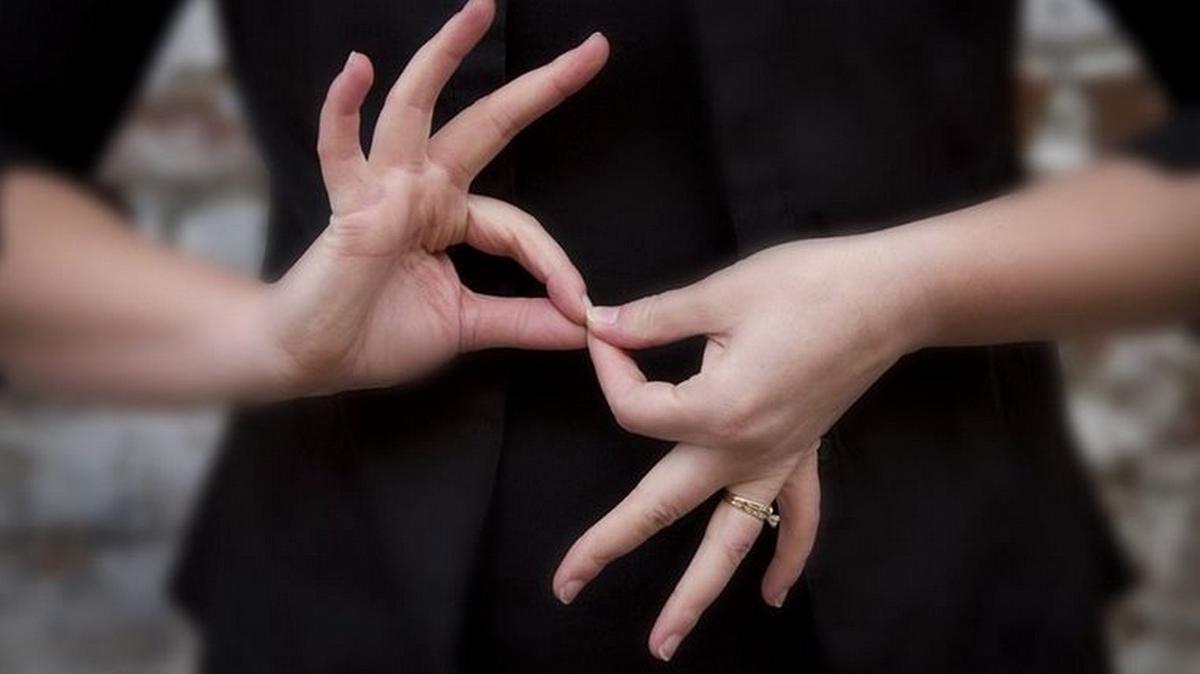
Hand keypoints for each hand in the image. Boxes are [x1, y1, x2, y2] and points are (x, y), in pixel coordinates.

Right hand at [267, 0, 608, 394]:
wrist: (314, 358)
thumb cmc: (378, 335)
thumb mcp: (465, 326)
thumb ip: (521, 321)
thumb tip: (584, 328)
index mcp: (452, 218)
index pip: (519, 225)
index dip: (551, 263)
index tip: (577, 304)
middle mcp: (423, 190)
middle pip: (489, 124)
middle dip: (541, 88)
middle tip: (592, 49)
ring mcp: (385, 189)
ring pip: (417, 108)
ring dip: (445, 57)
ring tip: (478, 12)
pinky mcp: (350, 204)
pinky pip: (341, 150)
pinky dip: (344, 109)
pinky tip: (357, 69)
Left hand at [554, 235, 920, 659]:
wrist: (892, 295)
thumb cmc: (810, 283)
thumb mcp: (722, 293)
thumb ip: (652, 319)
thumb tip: (597, 324)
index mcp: (716, 409)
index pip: (633, 409)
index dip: (607, 367)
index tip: (602, 330)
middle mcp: (743, 450)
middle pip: (660, 509)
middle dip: (608, 546)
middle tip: (564, 586)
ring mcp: (777, 460)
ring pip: (730, 541)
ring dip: (695, 594)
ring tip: (665, 643)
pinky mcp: (804, 453)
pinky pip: (797, 520)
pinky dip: (787, 559)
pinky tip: (775, 595)